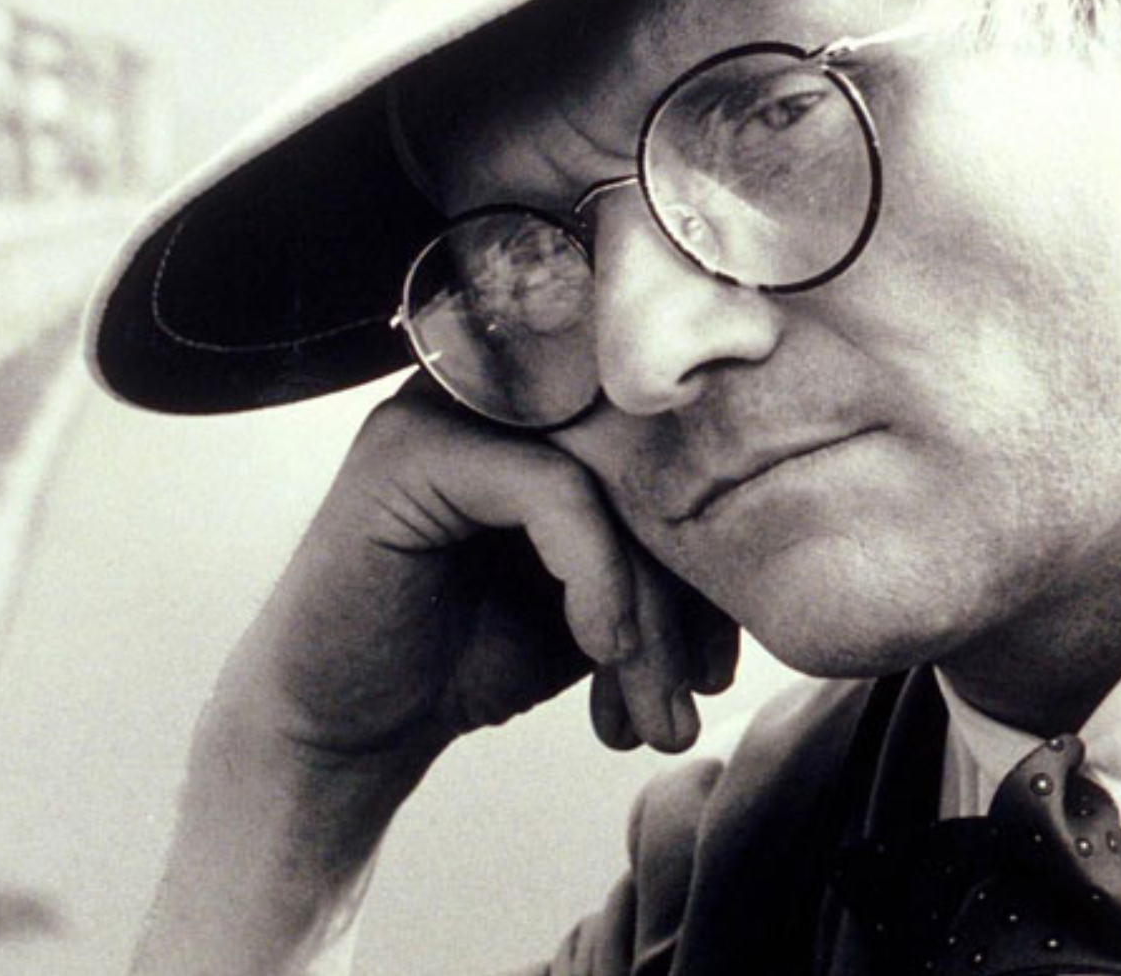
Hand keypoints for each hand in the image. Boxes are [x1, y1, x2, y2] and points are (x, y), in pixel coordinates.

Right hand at [226, 375, 739, 771]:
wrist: (347, 730)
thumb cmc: (475, 656)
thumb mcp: (600, 600)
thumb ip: (668, 553)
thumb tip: (773, 548)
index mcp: (550, 413)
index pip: (674, 454)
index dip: (715, 556)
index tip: (719, 665)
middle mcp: (504, 390)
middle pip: (651, 467)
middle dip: (690, 595)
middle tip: (700, 692)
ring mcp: (451, 407)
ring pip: (611, 483)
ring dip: (648, 611)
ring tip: (657, 709)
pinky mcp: (413, 448)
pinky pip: (553, 493)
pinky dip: (596, 580)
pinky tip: (600, 653)